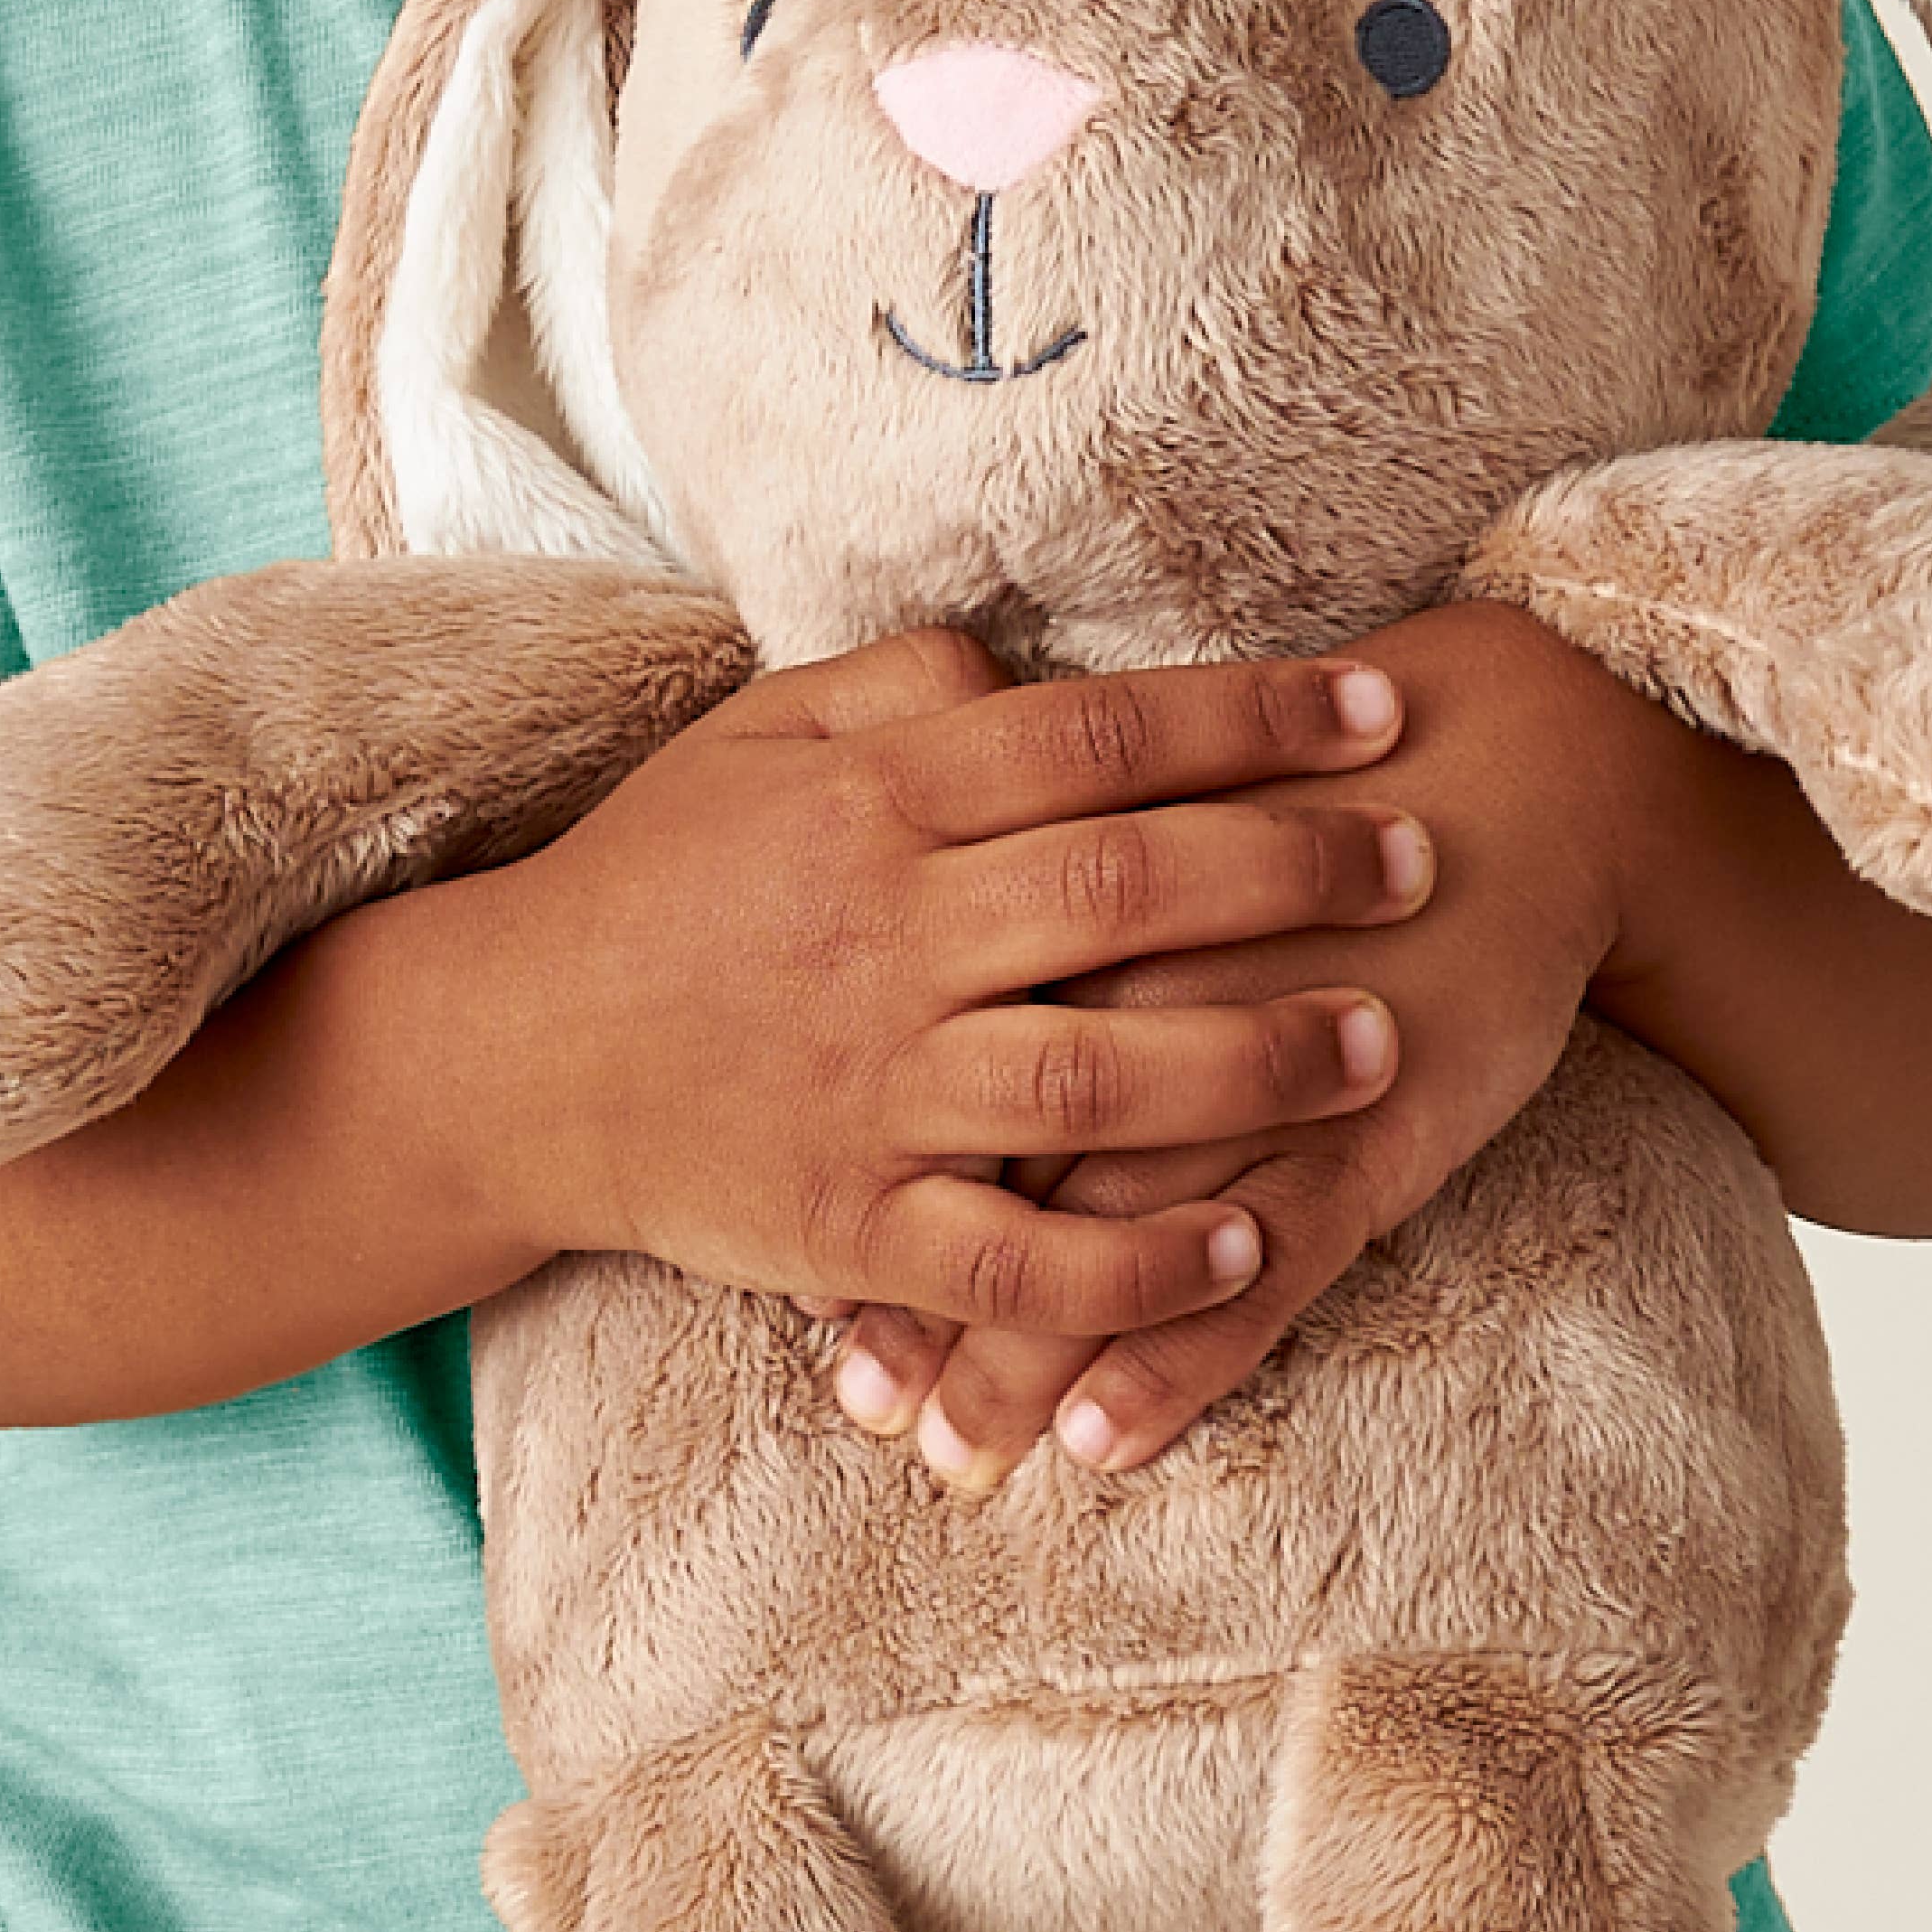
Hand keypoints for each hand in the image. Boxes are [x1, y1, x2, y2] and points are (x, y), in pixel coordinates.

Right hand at [461, 624, 1434, 1336]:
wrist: (507, 1056)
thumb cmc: (656, 876)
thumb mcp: (758, 734)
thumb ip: (906, 684)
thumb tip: (1043, 664)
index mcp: (875, 803)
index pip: (1098, 739)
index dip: (1252, 718)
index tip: (1378, 706)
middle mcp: (887, 937)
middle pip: (1128, 892)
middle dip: (1299, 869)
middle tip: (1424, 855)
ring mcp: (874, 1090)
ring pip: (1101, 1081)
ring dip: (1259, 1064)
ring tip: (1383, 1041)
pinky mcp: (855, 1226)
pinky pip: (1021, 1263)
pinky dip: (1141, 1268)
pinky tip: (1249, 1241)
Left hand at [823, 602, 1646, 1486]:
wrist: (1519, 772)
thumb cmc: (1310, 777)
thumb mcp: (1149, 770)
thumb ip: (1021, 805)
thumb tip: (893, 872)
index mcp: (1070, 875)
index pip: (931, 1027)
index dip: (856, 1132)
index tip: (786, 1244)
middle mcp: (1142, 984)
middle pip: (1001, 1154)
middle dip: (927, 1284)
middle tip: (859, 1398)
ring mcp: (1253, 1073)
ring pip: (1108, 1240)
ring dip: (1024, 1359)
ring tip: (952, 1457)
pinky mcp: (1363, 1142)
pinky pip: (1254, 1274)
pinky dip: (1175, 1358)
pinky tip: (1101, 1440)